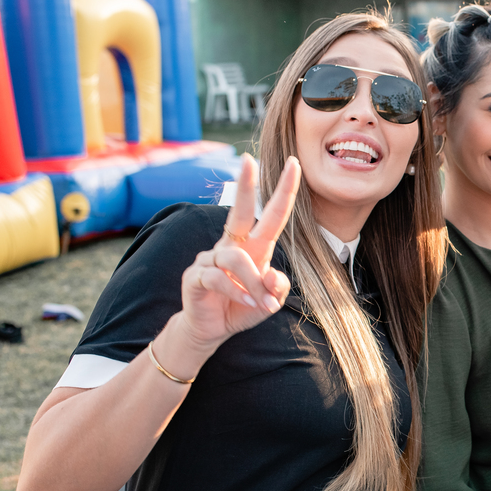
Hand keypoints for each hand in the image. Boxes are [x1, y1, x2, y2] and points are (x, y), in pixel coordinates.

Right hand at [178, 155, 300, 352]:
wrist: (211, 330)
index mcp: (253, 247)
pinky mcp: (195, 276)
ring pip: (237, 260)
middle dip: (244, 185)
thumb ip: (277, 287)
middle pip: (238, 211)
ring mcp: (210, 259)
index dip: (283, 191)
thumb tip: (272, 274)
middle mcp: (231, 246)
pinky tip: (247, 304)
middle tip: (249, 160)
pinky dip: (237, 292)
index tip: (294, 164)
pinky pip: (219, 278)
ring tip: (262, 304)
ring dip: (254, 284)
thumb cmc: (242, 308)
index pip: (270, 214)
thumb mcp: (269, 301)